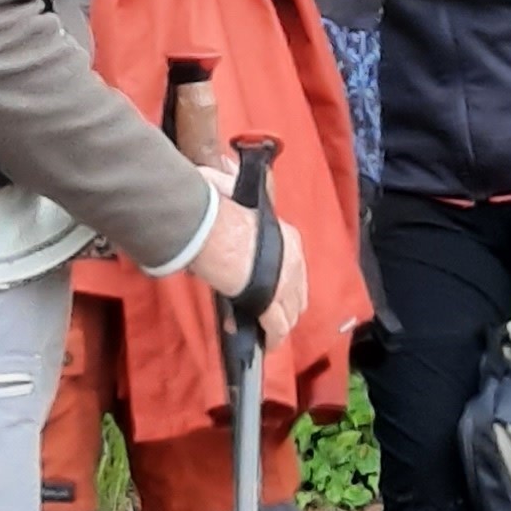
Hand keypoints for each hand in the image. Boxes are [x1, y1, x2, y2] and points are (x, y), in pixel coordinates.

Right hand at [191, 183, 308, 349]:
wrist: (212, 227)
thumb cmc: (217, 208)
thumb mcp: (229, 189)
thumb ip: (228, 182)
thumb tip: (223, 167)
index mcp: (287, 236)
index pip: (293, 263)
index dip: (283, 278)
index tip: (272, 287)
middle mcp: (293, 260)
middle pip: (298, 291)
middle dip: (286, 303)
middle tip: (271, 312)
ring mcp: (284, 283)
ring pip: (290, 311)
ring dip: (280, 321)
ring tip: (268, 329)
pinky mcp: (270, 302)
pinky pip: (276, 326)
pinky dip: (272, 336)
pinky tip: (266, 342)